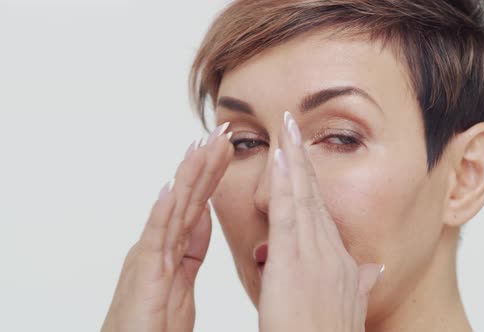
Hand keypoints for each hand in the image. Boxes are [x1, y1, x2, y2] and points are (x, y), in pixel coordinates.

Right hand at [101, 123, 233, 331]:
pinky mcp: (143, 273)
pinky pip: (155, 237)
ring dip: (187, 175)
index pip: (197, 202)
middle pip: (187, 197)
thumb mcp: (181, 281)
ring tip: (200, 145)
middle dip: (204, 163)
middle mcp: (160, 245)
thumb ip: (190, 248)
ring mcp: (150, 256)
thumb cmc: (151, 325)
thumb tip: (203, 217)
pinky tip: (172, 186)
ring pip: (173, 208)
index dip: (213, 174)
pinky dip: (163, 210)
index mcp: (174, 248)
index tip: (228, 148)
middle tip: (221, 132)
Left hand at [258, 112, 383, 331]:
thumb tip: (372, 269)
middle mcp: (332, 251)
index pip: (324, 211)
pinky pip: (290, 211)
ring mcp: (315, 253)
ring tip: (289, 125)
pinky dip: (286, 181)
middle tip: (295, 124)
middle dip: (305, 159)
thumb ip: (360, 283)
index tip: (305, 156)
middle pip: (316, 195)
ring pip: (304, 195)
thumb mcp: (351, 306)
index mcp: (341, 261)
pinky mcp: (294, 259)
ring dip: (296, 158)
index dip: (314, 181)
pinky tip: (282, 155)